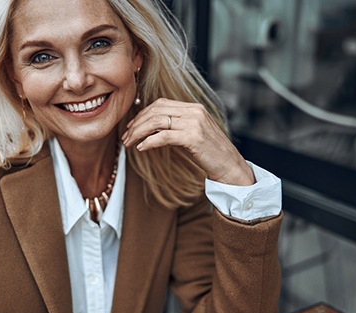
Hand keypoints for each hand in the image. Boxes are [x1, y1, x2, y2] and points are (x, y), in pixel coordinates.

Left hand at [122, 98, 254, 185]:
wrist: (230, 167)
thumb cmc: (210, 154)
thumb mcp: (192, 135)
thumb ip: (175, 127)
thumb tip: (150, 129)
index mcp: (194, 108)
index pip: (161, 104)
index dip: (142, 114)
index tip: (131, 127)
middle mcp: (194, 111)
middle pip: (156, 111)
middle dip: (137, 124)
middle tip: (125, 138)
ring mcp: (194, 123)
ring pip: (157, 122)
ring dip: (138, 133)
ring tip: (129, 143)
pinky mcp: (193, 137)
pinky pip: (164, 136)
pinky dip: (149, 142)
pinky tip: (141, 148)